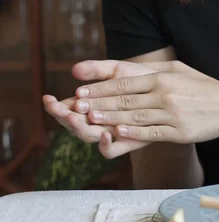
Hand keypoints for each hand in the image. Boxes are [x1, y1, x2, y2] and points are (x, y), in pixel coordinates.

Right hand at [43, 60, 166, 157]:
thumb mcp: (118, 70)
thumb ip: (97, 70)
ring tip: (77, 118)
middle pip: (73, 125)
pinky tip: (106, 133)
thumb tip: (75, 70)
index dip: (55, 106)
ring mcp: (111, 132)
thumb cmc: (140, 78)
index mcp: (90, 104)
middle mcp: (97, 121)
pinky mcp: (127, 142)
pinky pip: (111, 151)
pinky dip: (105, 145)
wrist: (167, 90)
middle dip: (64, 118)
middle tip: (62, 111)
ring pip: (89, 137)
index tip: (48, 99)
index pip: (66, 108)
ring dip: (81, 129)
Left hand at [72, 60, 218, 149]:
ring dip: (110, 118)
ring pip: (135, 117)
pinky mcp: (179, 131)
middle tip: (77, 105)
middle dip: (98, 103)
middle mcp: (165, 94)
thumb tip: (125, 70)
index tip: (81, 91)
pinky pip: (152, 133)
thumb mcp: (179, 70)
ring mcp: (172, 113)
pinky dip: (133, 133)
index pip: (125, 83)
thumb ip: (152, 71)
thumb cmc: (202, 87)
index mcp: (162, 78)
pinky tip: (117, 133)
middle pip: (125, 100)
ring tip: (90, 119)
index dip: (101, 88)